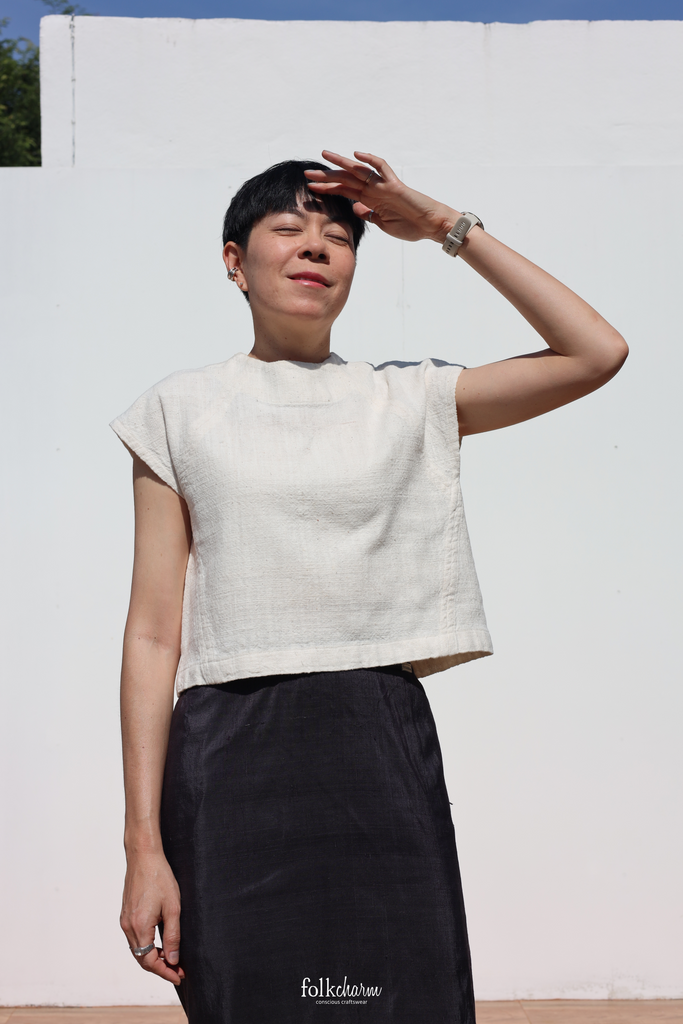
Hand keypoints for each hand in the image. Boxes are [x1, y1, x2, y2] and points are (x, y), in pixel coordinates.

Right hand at [120, 851, 184, 985]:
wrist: (143, 856)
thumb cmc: (160, 877)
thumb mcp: (173, 907)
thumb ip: (173, 936)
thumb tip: (172, 960)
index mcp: (139, 927)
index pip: (149, 961)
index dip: (165, 972)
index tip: (179, 976)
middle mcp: (128, 927)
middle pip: (141, 959)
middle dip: (160, 968)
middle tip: (178, 970)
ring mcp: (124, 920)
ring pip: (137, 949)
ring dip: (153, 957)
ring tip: (171, 959)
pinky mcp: (125, 914)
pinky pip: (135, 938)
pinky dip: (146, 946)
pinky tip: (159, 944)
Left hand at [305, 150, 458, 243]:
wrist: (431, 226)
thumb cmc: (411, 226)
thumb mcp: (383, 224)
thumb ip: (368, 215)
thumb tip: (354, 208)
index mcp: (371, 200)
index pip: (345, 191)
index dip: (328, 189)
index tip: (311, 188)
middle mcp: (375, 190)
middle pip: (347, 180)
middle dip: (327, 177)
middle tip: (308, 174)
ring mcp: (384, 186)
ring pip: (359, 171)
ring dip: (341, 164)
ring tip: (325, 156)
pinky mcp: (395, 186)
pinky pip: (382, 169)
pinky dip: (371, 161)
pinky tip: (357, 155)